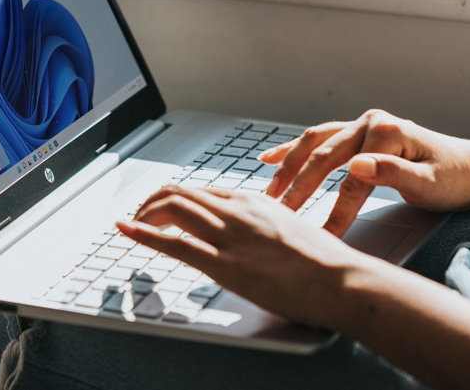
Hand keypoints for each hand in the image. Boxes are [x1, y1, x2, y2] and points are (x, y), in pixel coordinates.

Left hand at [116, 185, 359, 328]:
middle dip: (152, 203)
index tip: (162, 208)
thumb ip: (267, 228)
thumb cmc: (326, 263)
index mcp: (254, 202)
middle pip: (180, 194)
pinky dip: (144, 234)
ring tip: (132, 224)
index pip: (202, 191)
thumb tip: (257, 238)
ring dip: (144, 215)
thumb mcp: (292, 230)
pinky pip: (175, 243)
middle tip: (139, 215)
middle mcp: (237, 212)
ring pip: (173, 209)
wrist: (342, 279)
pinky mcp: (226, 264)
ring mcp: (230, 236)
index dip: (175, 198)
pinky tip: (127, 231)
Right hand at [259, 109, 469, 237]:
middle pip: (324, 156)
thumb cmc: (454, 179)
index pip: (351, 177)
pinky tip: (269, 158)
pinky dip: (293, 149)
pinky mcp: (358, 134)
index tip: (321, 236)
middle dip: (299, 187)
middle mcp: (370, 122)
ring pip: (314, 144)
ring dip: (288, 167)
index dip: (335, 209)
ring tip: (270, 192)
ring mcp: (362, 125)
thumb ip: (392, 173)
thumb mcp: (429, 183)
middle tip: (280, 214)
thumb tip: (356, 166)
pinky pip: (319, 140)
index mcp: (386, 132)